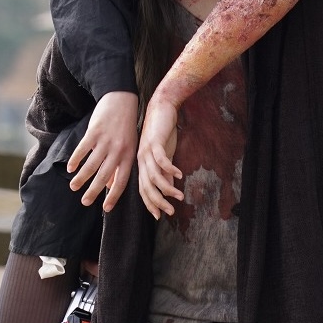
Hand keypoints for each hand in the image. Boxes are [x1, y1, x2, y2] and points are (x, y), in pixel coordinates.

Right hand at [67, 91, 138, 211]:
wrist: (122, 100)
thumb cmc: (126, 127)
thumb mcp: (129, 146)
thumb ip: (120, 166)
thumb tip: (109, 185)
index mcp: (129, 156)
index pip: (122, 181)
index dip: (114, 196)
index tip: (106, 208)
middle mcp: (118, 150)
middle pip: (104, 176)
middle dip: (94, 191)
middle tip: (85, 203)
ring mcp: (106, 141)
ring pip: (91, 165)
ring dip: (81, 178)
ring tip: (74, 187)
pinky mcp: (94, 132)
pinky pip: (83, 150)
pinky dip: (76, 160)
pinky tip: (71, 169)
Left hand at [137, 93, 182, 219]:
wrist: (162, 106)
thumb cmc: (163, 131)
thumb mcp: (165, 154)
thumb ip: (165, 171)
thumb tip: (170, 186)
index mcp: (142, 164)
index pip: (144, 189)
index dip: (150, 203)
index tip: (159, 216)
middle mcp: (142, 160)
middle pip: (147, 187)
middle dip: (158, 202)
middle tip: (170, 212)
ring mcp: (147, 151)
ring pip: (154, 176)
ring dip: (167, 189)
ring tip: (179, 197)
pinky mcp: (155, 142)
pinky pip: (162, 160)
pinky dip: (170, 169)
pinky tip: (180, 176)